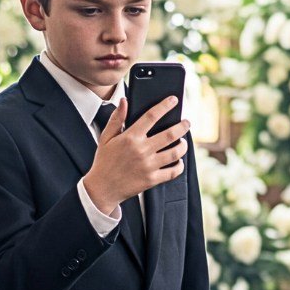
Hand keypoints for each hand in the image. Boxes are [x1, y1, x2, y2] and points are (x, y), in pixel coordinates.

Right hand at [82, 96, 189, 214]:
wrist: (102, 188)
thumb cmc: (104, 162)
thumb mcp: (106, 138)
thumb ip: (116, 119)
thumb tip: (124, 101)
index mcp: (130, 138)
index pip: (151, 116)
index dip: (165, 106)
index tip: (174, 100)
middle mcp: (141, 150)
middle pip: (170, 134)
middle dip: (182, 126)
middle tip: (187, 123)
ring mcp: (148, 166)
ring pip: (175, 153)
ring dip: (183, 145)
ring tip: (183, 142)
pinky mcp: (152, 180)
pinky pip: (172, 172)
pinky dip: (179, 165)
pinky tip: (179, 161)